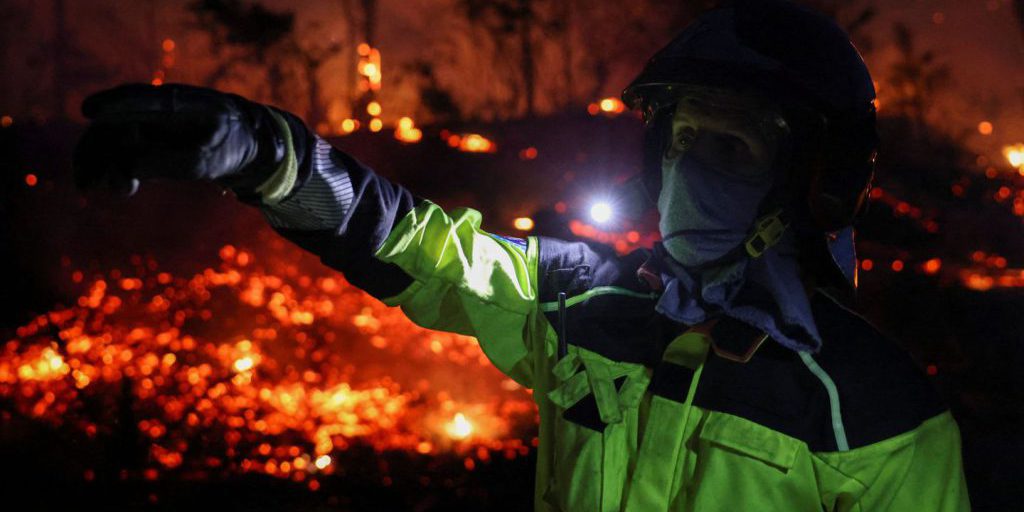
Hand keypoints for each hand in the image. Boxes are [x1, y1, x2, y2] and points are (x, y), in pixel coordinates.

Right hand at [73, 83, 279, 196]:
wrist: (242, 142)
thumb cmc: (229, 146)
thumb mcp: (207, 160)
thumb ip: (170, 162)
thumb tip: (126, 166)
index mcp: (178, 102)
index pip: (141, 98)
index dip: (114, 103)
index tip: (89, 111)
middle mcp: (155, 108)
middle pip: (114, 122)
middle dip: (95, 149)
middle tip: (86, 181)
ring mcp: (148, 121)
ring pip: (110, 137)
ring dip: (97, 161)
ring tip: (90, 188)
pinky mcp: (145, 138)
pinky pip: (117, 149)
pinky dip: (108, 166)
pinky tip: (107, 186)